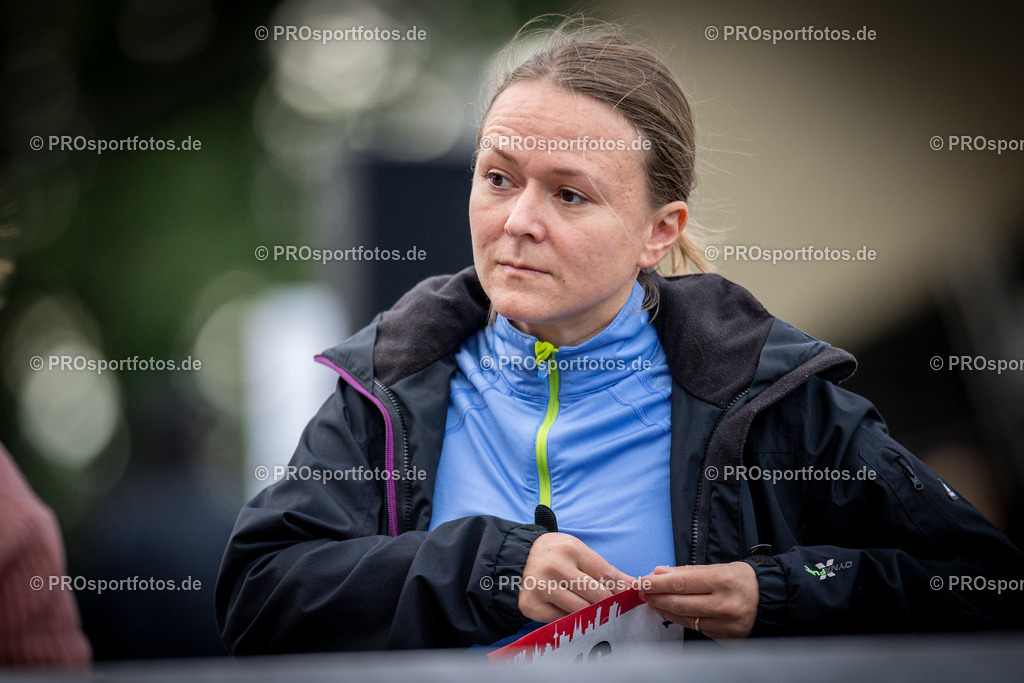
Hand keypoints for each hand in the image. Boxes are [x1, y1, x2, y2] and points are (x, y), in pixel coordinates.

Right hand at [518, 532, 634, 622]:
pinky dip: (569, 619)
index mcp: (571, 549)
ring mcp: (541, 587)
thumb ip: (604, 569)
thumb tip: (635, 584)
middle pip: (596, 595)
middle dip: (609, 604)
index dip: (621, 589)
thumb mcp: (576, 552)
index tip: (630, 598)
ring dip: (591, 614)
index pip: (606, 574)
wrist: (514, 559)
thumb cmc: (553, 555)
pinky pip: (561, 620)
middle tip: (615, 610)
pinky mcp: (531, 605)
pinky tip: (570, 613)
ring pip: (580, 610)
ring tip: (595, 613)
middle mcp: (555, 567)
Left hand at [639, 562, 757, 639]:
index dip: (657, 583)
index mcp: (722, 581)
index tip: (641, 580)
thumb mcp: (718, 567)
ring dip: (664, 610)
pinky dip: (682, 619)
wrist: (771, 599)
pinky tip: (672, 612)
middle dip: (656, 597)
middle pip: (679, 603)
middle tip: (642, 591)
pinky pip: (697, 629)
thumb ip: (687, 571)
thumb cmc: (742, 579)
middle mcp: (725, 605)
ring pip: (685, 619)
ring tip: (652, 601)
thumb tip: (660, 572)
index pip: (680, 583)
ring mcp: (726, 625)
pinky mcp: (727, 638)